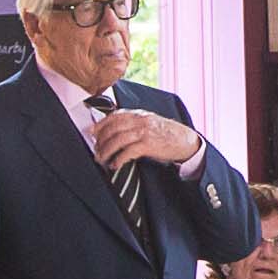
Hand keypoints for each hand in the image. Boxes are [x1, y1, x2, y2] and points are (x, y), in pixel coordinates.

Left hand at [86, 104, 201, 172]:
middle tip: (96, 151)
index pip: (114, 116)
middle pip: (113, 128)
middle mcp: (140, 120)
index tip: (91, 132)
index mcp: (139, 114)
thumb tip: (114, 130)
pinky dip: (119, 159)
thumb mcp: (150, 122)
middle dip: (101, 140)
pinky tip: (115, 165)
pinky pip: (128, 152)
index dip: (100, 124)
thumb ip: (134, 123)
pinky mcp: (149, 145)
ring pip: (118, 140)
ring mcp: (144, 132)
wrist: (186, 141)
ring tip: (102, 159)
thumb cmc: (167, 133)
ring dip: (106, 151)